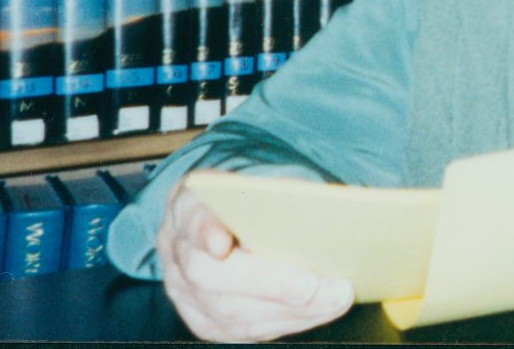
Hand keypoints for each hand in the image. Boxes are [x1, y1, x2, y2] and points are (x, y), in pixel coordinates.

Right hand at [156, 174, 354, 341]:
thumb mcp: (261, 182)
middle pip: (209, 275)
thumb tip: (320, 210)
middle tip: (314, 286)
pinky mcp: (203, 320)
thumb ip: (281, 192)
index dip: (204, 230)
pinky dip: (286, 321)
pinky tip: (320, 310)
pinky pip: (241, 330)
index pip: (189, 217)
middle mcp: (177, 251)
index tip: (221, 244)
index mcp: (188, 205)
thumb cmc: (251, 199)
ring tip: (336, 297)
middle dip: (268, 283)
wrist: (226, 221)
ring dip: (288, 309)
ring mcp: (184, 291)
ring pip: (228, 311)